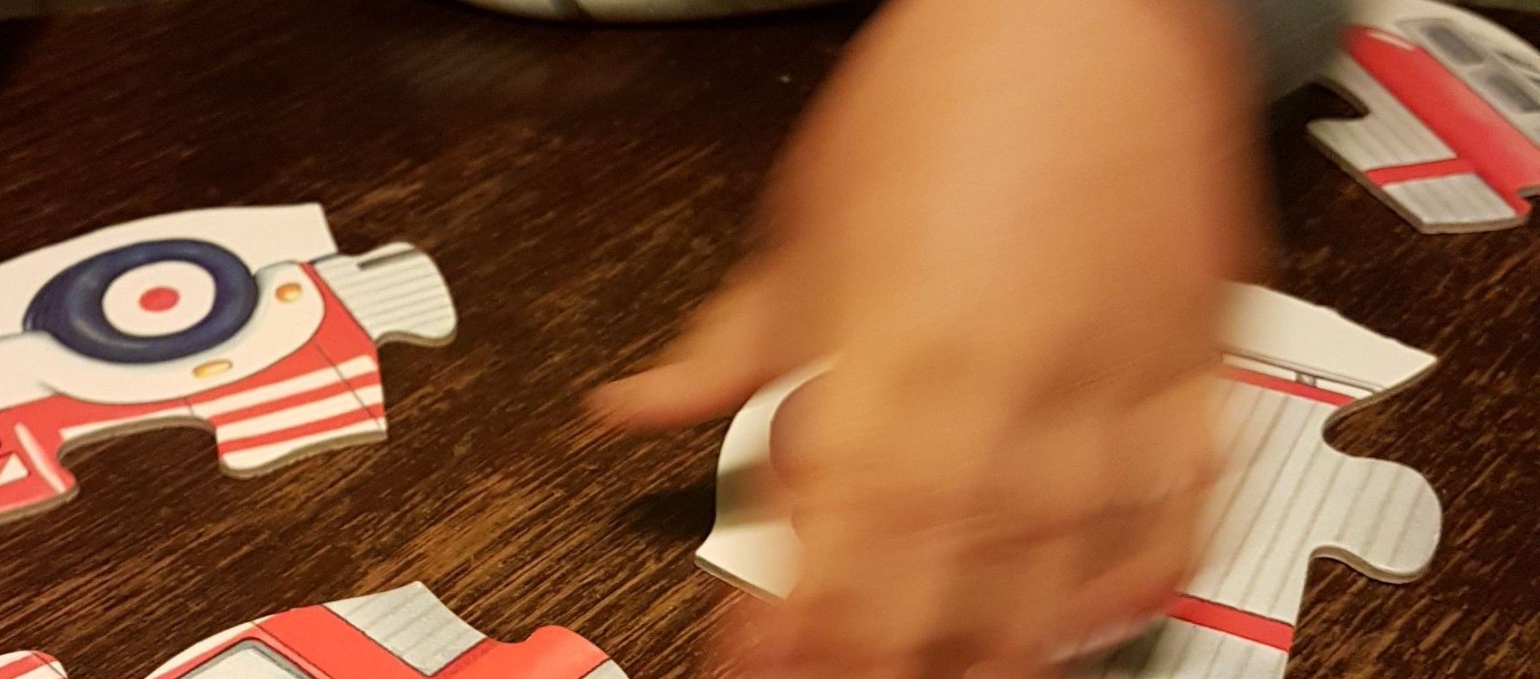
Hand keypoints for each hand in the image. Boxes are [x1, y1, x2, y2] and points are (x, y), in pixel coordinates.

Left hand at [593, 0, 1266, 674]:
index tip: (749, 662)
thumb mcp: (802, 223)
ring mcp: (1110, 383)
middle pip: (938, 574)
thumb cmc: (937, 96)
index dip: (788, 623)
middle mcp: (1000, 384)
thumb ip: (725, 346)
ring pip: (1053, 565)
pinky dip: (1139, 575)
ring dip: (996, 645)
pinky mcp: (1196, 367)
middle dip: (881, 657)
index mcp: (889, 350)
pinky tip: (1092, 619)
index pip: (830, 533)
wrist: (1079, 5)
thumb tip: (633, 410)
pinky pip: (1181, 501)